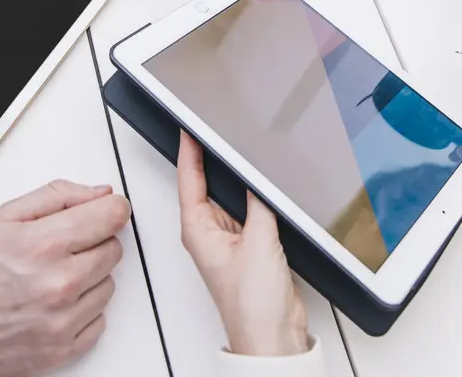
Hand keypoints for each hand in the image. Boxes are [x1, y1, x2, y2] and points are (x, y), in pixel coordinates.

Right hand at [0, 180, 130, 376]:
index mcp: (45, 245)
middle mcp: (59, 284)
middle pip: (114, 250)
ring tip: (52, 277)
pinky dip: (82, 310)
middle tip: (62, 247)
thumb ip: (58, 196)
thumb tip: (98, 194)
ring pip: (109, 285)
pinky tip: (55, 303)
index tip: (104, 211)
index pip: (113, 215)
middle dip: (94, 242)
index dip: (110, 208)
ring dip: (88, 278)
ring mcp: (63, 321)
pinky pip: (99, 320)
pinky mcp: (63, 350)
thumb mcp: (4, 217)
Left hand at [177, 132, 309, 357]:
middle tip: (220, 130)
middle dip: (214, 159)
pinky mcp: (250, 246)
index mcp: (197, 230)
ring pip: (231, 197)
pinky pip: (250, 212)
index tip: (189, 127)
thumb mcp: (259, 240)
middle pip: (208, 184)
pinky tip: (265, 187)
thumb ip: (259, 202)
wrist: (273, 335)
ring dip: (239, 181)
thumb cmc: (252, 303)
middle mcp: (208, 233)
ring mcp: (229, 240)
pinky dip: (257, 198)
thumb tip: (256, 175)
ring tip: (245, 153)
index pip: (188, 180)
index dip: (189, 151)